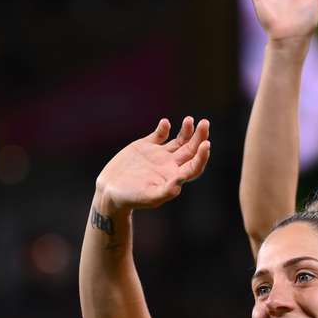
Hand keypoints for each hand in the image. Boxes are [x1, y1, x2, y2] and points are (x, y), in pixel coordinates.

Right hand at [95, 117, 210, 211]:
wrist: (110, 190)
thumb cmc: (131, 198)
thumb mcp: (149, 197)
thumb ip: (166, 191)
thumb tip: (180, 183)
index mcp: (175, 177)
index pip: (195, 165)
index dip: (203, 155)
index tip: (206, 143)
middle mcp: (171, 165)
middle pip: (191, 149)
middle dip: (199, 137)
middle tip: (205, 123)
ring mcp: (159, 155)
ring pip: (179, 140)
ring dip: (187, 130)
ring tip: (190, 119)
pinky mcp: (146, 147)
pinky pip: (159, 135)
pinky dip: (163, 128)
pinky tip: (165, 123)